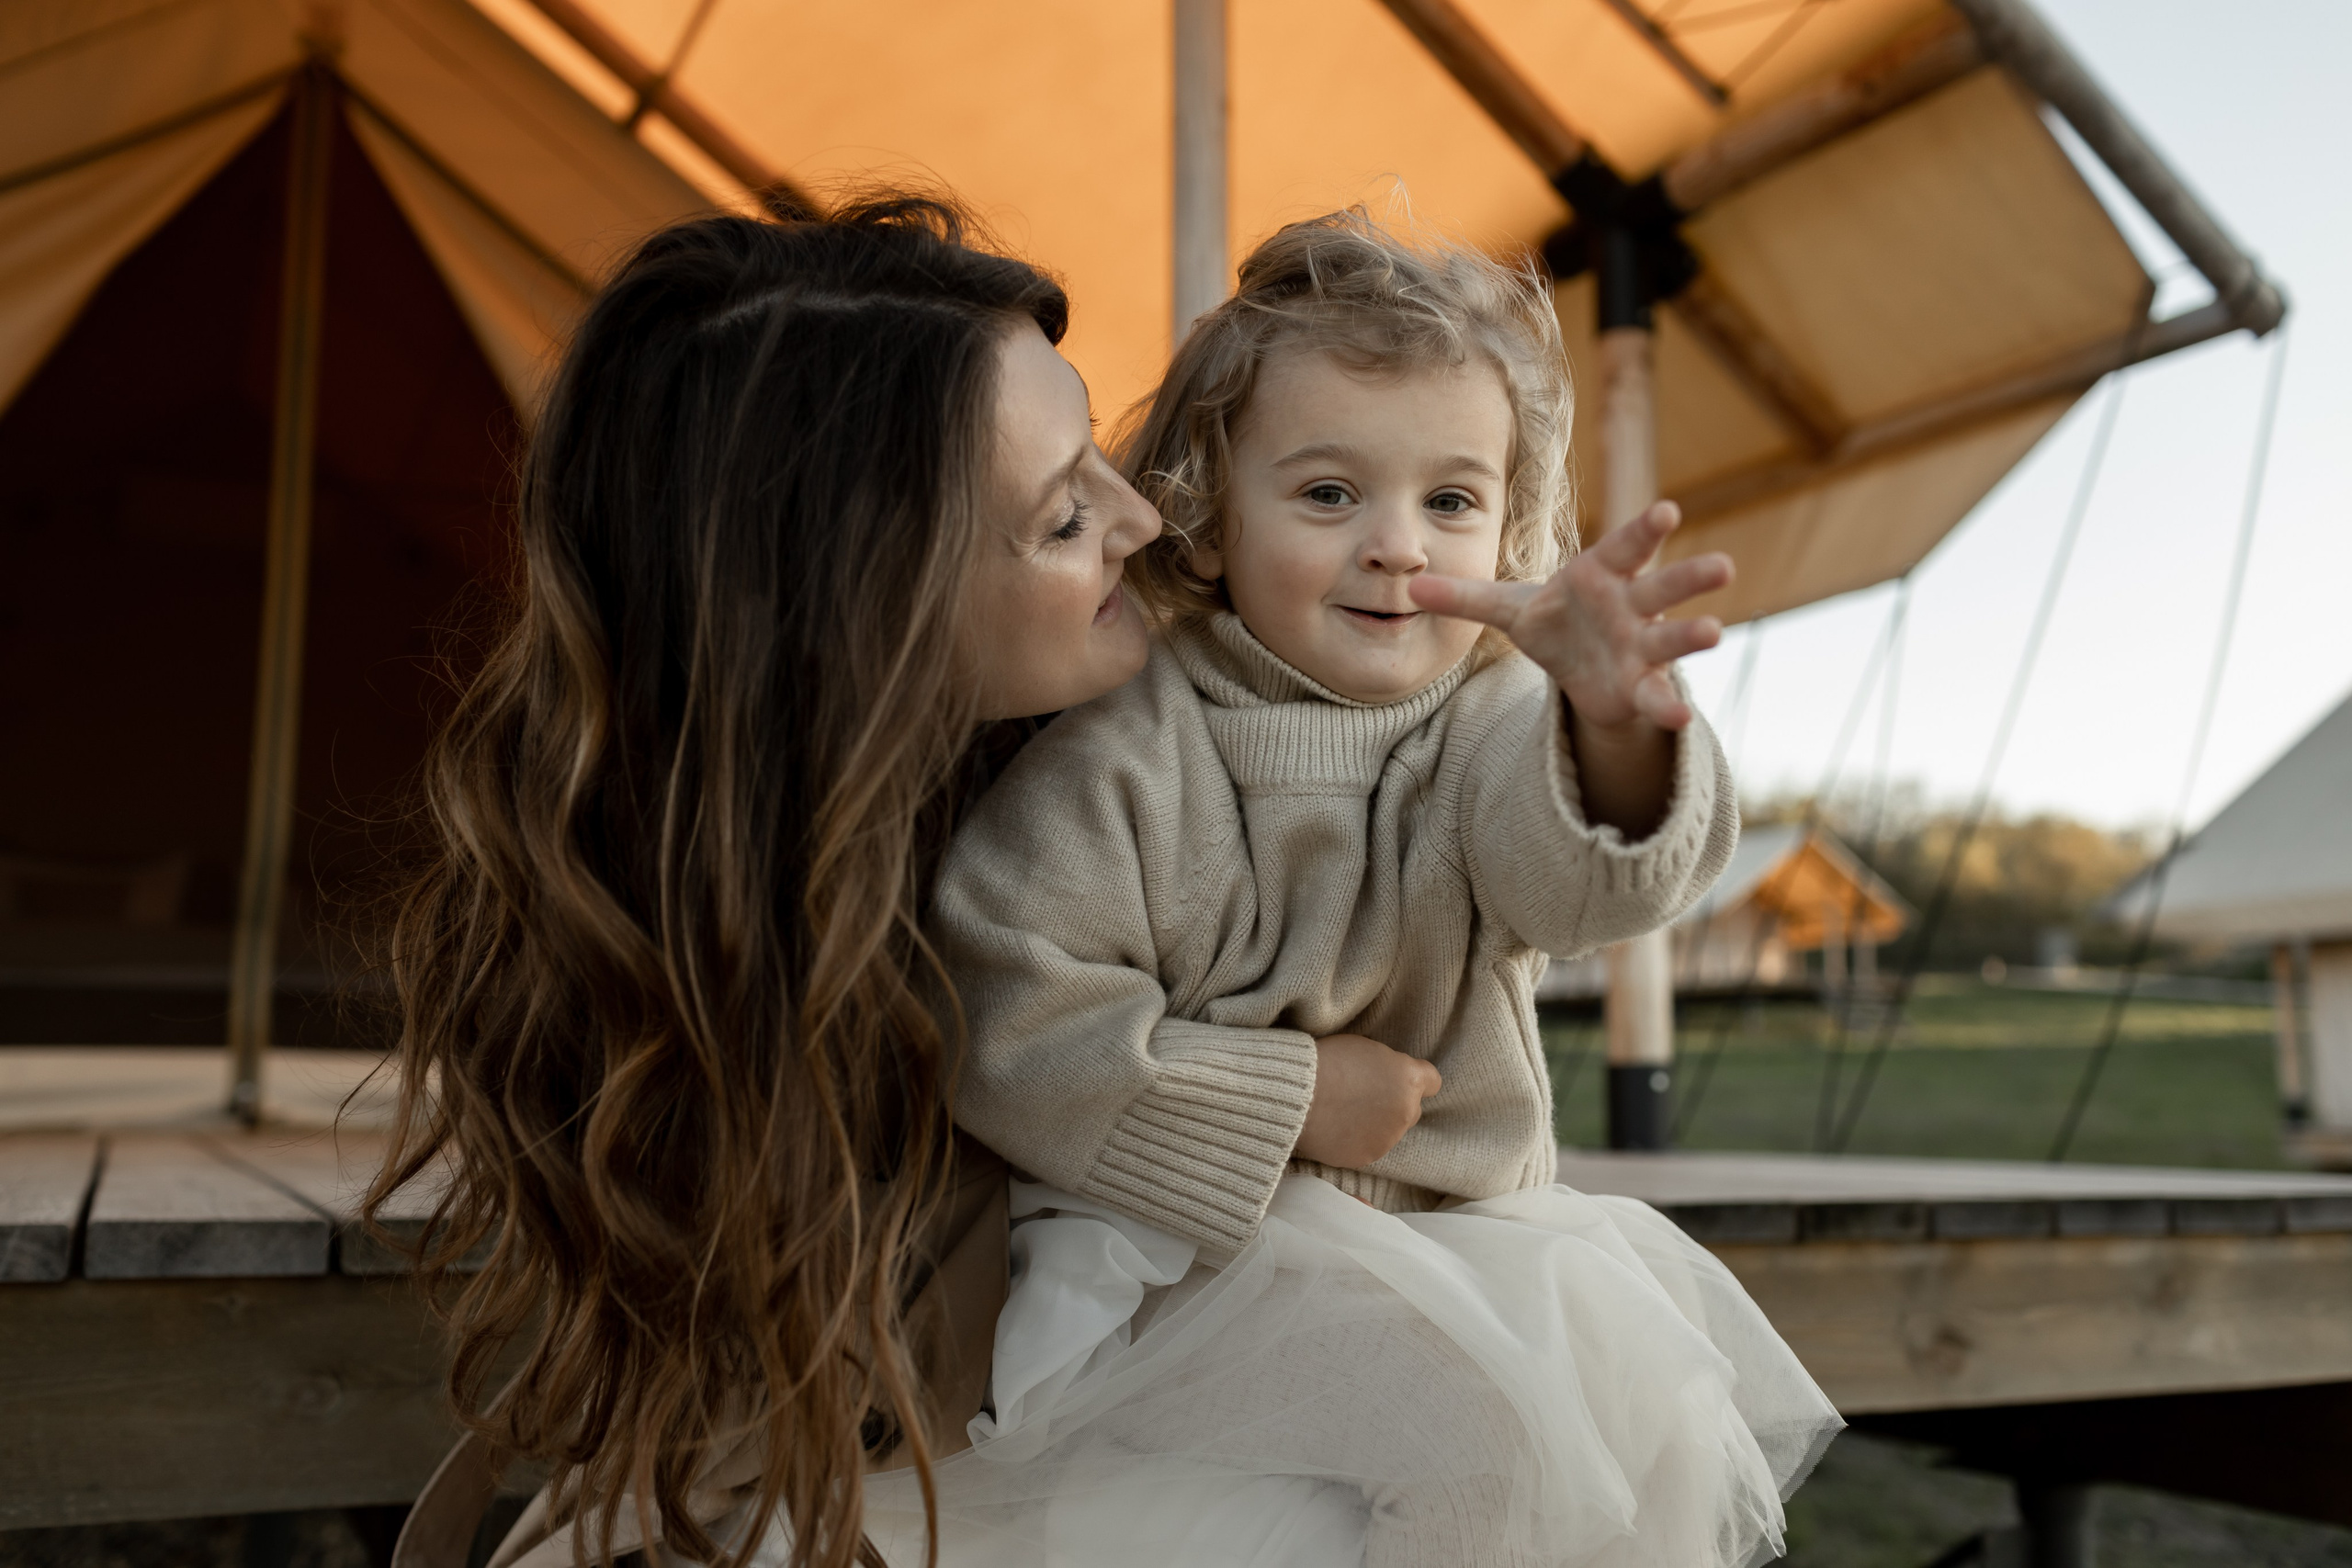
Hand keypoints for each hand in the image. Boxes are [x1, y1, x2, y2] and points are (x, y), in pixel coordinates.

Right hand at [1294, 1034, 1441, 1168]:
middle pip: (1411, 1109)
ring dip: (1376, 1123)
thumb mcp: (1367, 1049)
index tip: (1397, 1079)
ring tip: (1344, 1112)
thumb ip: (1388, 1068)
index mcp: (1409, 1079)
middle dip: (1394, 1104)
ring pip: (1391, 1131)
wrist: (1296, 1094)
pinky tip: (1337, 1127)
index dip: (1413, 1080)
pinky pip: (1370, 1146)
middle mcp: (1406, 1111)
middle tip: (1364, 1096)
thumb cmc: (1326, 1062)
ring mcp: (1389, 1138)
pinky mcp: (1369, 1156)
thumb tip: (1390, 1078)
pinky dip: (1358, 1140)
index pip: (1432, 1082)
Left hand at [1407, 501, 1731, 732]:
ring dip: (1693, 635)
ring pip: (1672, 637)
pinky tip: (1680, 718)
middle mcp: (1631, 606)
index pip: (1625, 547)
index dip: (1644, 530)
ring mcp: (1644, 646)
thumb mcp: (1509, 611)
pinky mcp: (1643, 686)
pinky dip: (1667, 707)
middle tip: (1722, 566)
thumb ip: (1466, 598)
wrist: (1579, 672)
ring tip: (1714, 632)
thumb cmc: (1554, 623)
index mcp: (1601, 575)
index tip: (1668, 510)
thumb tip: (1410, 588)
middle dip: (1690, 577)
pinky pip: (1657, 695)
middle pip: (1664, 587)